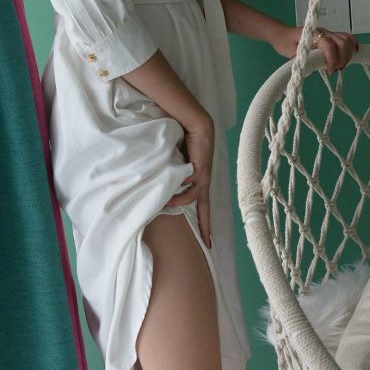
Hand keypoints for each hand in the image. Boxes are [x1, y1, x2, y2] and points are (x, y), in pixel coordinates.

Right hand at [164, 110, 214, 248]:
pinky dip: (178, 185)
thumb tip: (161, 188)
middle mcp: (203, 182)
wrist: (196, 126)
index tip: (208, 241)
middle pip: (204, 208)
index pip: (203, 206)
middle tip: (205, 243)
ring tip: (164, 201)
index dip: (204, 223)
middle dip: (204, 225)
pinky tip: (169, 182)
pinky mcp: (199, 170)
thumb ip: (172, 175)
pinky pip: (187, 183)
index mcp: (200, 181)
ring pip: (191, 197)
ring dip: (178, 200)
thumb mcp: (177, 163)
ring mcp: (203, 177)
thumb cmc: (185, 141)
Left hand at [272, 24, 358, 73]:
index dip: (332, 60)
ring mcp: (328, 32)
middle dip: (343, 58)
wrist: (282, 34)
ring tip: (341, 65)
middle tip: (336, 70)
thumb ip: (302, 58)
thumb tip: (313, 67)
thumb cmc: (285, 43)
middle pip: (342, 42)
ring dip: (348, 54)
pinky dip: (353, 44)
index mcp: (313, 35)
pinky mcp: (331, 35)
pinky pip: (346, 36)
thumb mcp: (290, 53)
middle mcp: (323, 32)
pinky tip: (355, 52)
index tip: (330, 72)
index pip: (329, 46)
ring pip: (347, 39)